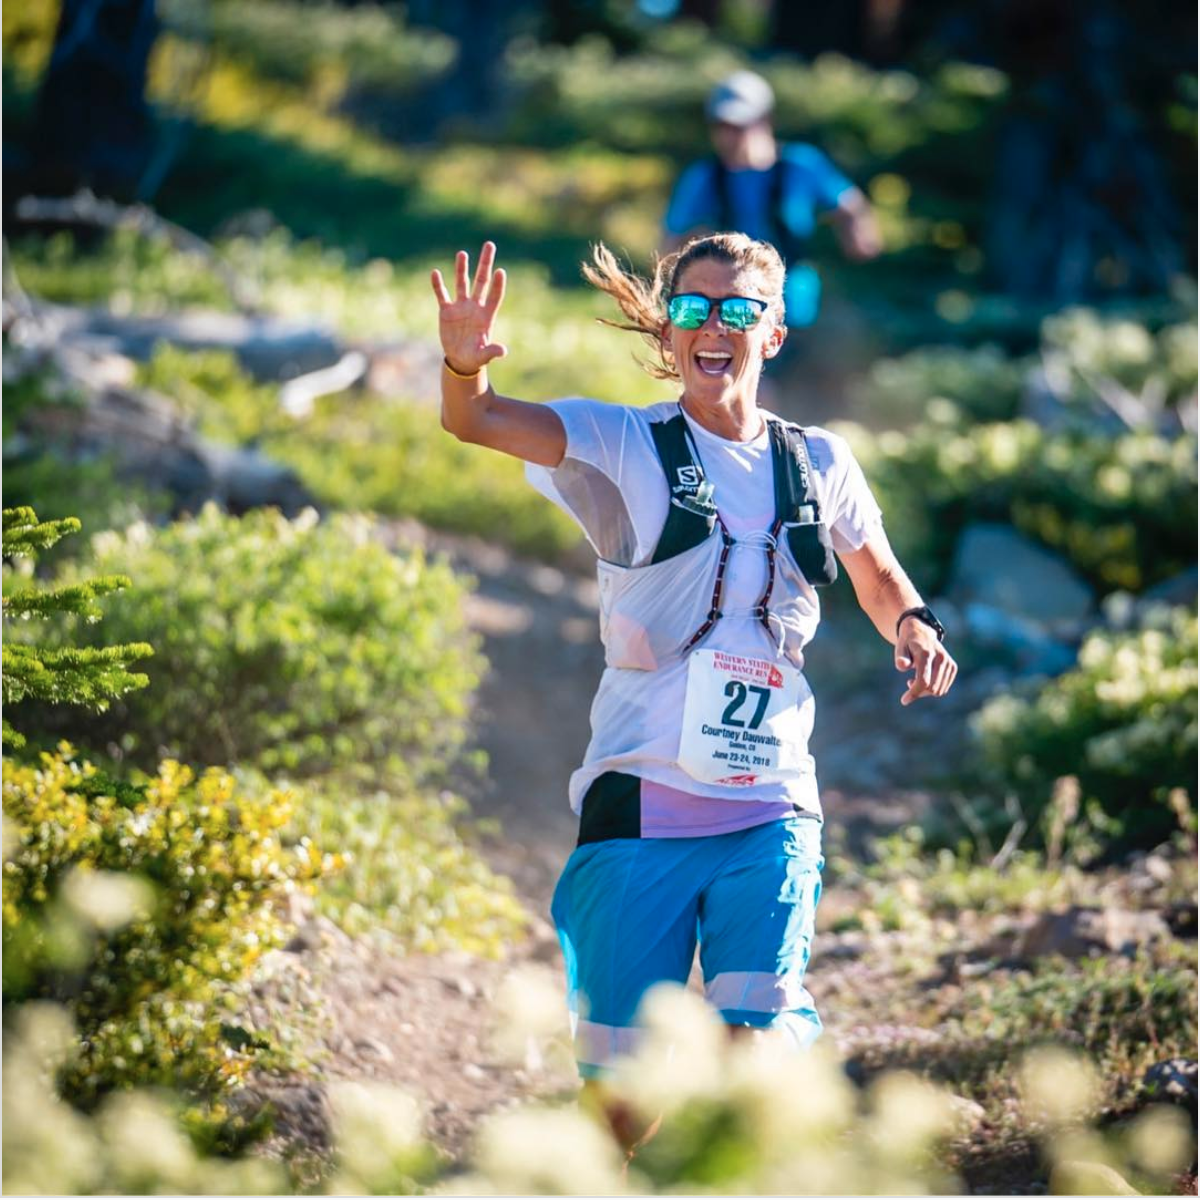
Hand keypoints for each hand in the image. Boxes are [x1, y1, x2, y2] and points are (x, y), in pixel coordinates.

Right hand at [430, 242, 507, 374]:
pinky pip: (441, 294)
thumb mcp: (483, 356)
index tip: (500, 271)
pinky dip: (438, 285)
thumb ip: (491, 351)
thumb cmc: (475, 358)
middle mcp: (475, 306)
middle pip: (481, 281)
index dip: (498, 285)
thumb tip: (503, 351)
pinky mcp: (446, 311)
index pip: (495, 296)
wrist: (460, 359)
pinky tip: (435, 273)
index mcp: (486, 315)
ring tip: (462, 253)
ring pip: (461, 283)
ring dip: (461, 269)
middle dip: (485, 263)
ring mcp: (460, 307)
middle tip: (490, 245)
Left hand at [895, 619, 956, 705]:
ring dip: (925, 690)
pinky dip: (933, 688)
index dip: (914, 693)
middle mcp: (941, 658)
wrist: (921, 632)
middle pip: (932, 688)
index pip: (923, 681)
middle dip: (918, 692)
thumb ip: (900, 657)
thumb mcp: (900, 647)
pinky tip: (925, 678)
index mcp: (926, 654)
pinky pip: (943, 688)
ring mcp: (949, 662)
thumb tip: (902, 666)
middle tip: (908, 683)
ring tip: (914, 679)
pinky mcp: (952, 667)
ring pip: (938, 690)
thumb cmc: (907, 643)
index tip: (904, 700)